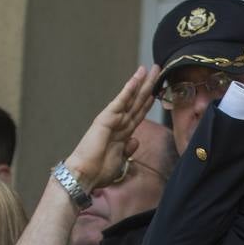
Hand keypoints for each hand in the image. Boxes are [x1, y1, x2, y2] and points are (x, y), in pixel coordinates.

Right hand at [64, 65, 159, 190]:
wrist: (84, 175)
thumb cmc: (98, 171)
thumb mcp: (120, 160)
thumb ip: (128, 149)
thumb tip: (135, 141)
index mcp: (123, 133)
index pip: (139, 112)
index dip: (149, 100)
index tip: (159, 88)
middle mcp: (118, 123)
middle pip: (138, 101)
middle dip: (149, 86)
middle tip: (159, 69)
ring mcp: (112, 120)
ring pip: (131, 98)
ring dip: (141, 83)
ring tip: (150, 68)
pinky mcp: (105, 120)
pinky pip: (120, 102)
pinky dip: (128, 90)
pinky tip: (136, 79)